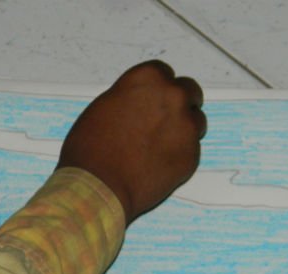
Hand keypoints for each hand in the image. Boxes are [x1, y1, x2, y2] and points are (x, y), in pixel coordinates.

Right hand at [57, 60, 206, 223]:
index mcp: (148, 78)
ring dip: (183, 129)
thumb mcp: (104, 107)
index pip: (165, 73)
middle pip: (189, 91)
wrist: (98, 186)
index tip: (153, 101)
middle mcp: (173, 96)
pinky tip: (158, 165)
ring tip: (158, 147)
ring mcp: (186, 126)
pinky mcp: (192, 155)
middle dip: (179, 104)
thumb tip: (142, 105)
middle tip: (163, 122)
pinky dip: (180, 155)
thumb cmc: (91, 150)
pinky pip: (193, 150)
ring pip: (196, 121)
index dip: (158, 89)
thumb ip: (131, 98)